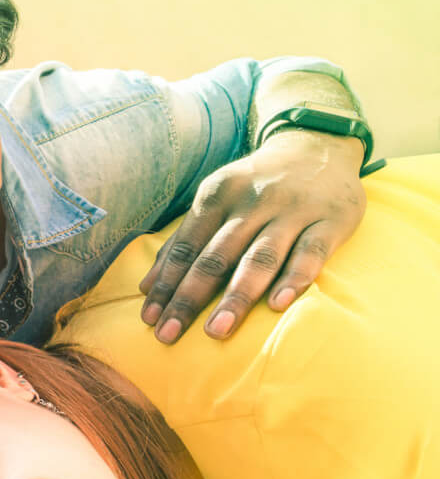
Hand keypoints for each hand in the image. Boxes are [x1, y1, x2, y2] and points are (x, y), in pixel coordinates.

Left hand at [138, 129, 365, 342]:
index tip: (149, 319)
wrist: (318, 145)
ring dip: (235, 296)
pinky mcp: (331, 220)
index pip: (186, 247)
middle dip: (190, 297)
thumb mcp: (216, 199)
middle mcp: (253, 201)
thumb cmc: (255, 185)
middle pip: (216, 256)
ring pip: (260, 258)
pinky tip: (277, 306)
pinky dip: (294, 279)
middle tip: (169, 334)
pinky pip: (310, 253)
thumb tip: (147, 286)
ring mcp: (293, 210)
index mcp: (218, 194)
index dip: (166, 284)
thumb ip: (183, 240)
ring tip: (215, 331)